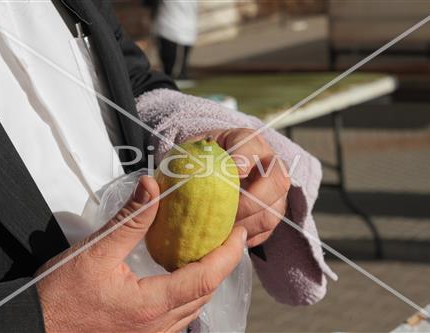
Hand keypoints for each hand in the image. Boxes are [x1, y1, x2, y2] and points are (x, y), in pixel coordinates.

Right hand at [36, 176, 245, 331]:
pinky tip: (182, 276)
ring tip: (211, 252)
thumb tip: (151, 186)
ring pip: (194, 308)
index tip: (238, 232)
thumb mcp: (96, 251)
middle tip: (228, 236)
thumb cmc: (60, 296)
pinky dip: (189, 293)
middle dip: (222, 264)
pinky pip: (179, 316)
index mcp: (151, 305)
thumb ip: (130, 220)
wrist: (35, 327)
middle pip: (205, 294)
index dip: (228, 254)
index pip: (205, 278)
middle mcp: (158, 326)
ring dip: (207, 280)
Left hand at [187, 128, 289, 246]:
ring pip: (273, 210)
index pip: (252, 144)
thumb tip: (151, 183)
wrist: (212, 169)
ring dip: (248, 223)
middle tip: (228, 212)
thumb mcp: (187, 154)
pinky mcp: (272, 212)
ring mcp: (274, 190)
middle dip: (252, 200)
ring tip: (222, 231)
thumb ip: (177, 164)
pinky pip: (267, 230)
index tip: (235, 172)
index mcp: (247, 141)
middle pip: (277, 180)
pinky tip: (226, 239)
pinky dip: (247, 237)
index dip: (245, 158)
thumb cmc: (198, 160)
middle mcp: (269, 163)